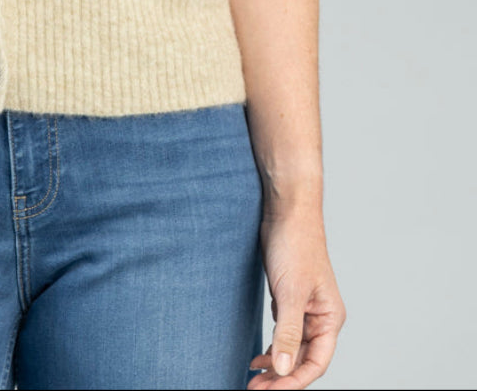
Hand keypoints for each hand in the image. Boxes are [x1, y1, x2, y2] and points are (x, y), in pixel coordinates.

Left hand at [247, 207, 345, 387]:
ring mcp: (305, 307)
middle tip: (254, 389)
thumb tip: (283, 369)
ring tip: (253, 377)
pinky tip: (258, 354)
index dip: (293, 381)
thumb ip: (287, 331)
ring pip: (292, 347)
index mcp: (330, 318)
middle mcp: (321, 316)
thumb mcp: (290, 292)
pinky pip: (283, 331)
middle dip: (281, 377)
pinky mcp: (289, 297)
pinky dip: (272, 345)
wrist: (286, 209)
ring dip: (275, 364)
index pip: (315, 363)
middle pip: (303, 359)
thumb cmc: (295, 244)